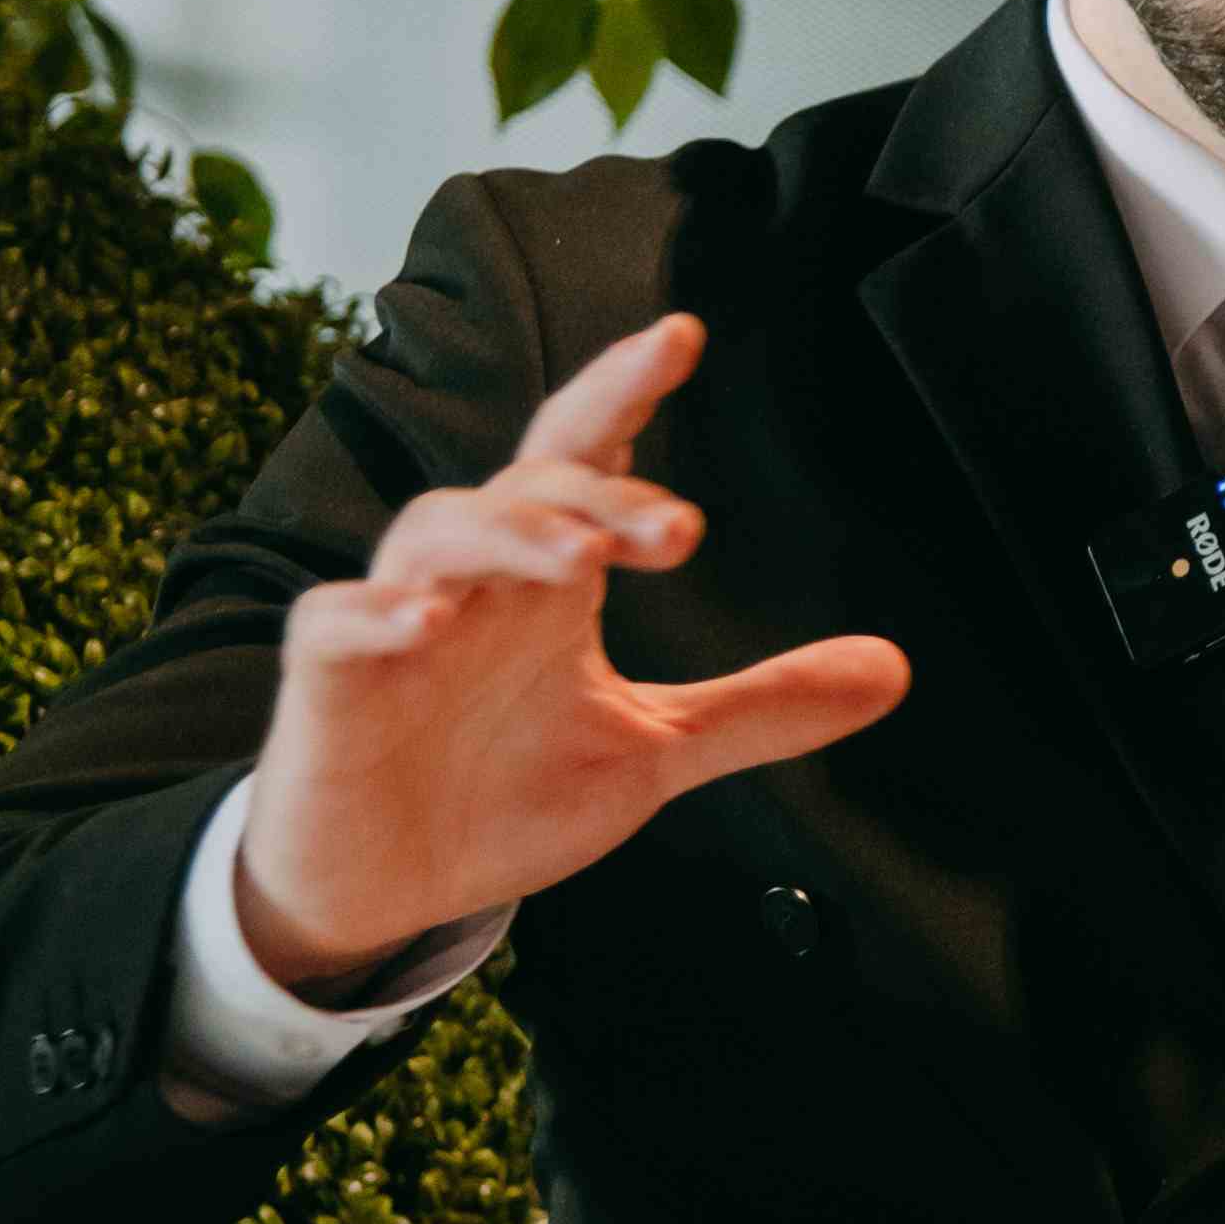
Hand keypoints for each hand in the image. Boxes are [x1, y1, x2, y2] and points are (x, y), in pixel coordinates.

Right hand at [235, 307, 907, 989]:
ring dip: (512, 535)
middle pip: (529, 486)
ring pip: (439, 530)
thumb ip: (760, 707)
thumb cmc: (500, 796)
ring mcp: (396, 617)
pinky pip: (340, 622)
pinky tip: (430, 620)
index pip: (584, 457)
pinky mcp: (328, 677)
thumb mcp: (650, 753)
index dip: (625, 391)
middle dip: (600, 490)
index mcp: (548, 579)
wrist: (386, 889)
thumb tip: (896, 669)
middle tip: (680, 529)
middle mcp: (476, 578)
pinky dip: (383, 613)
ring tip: (582, 560)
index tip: (682, 334)